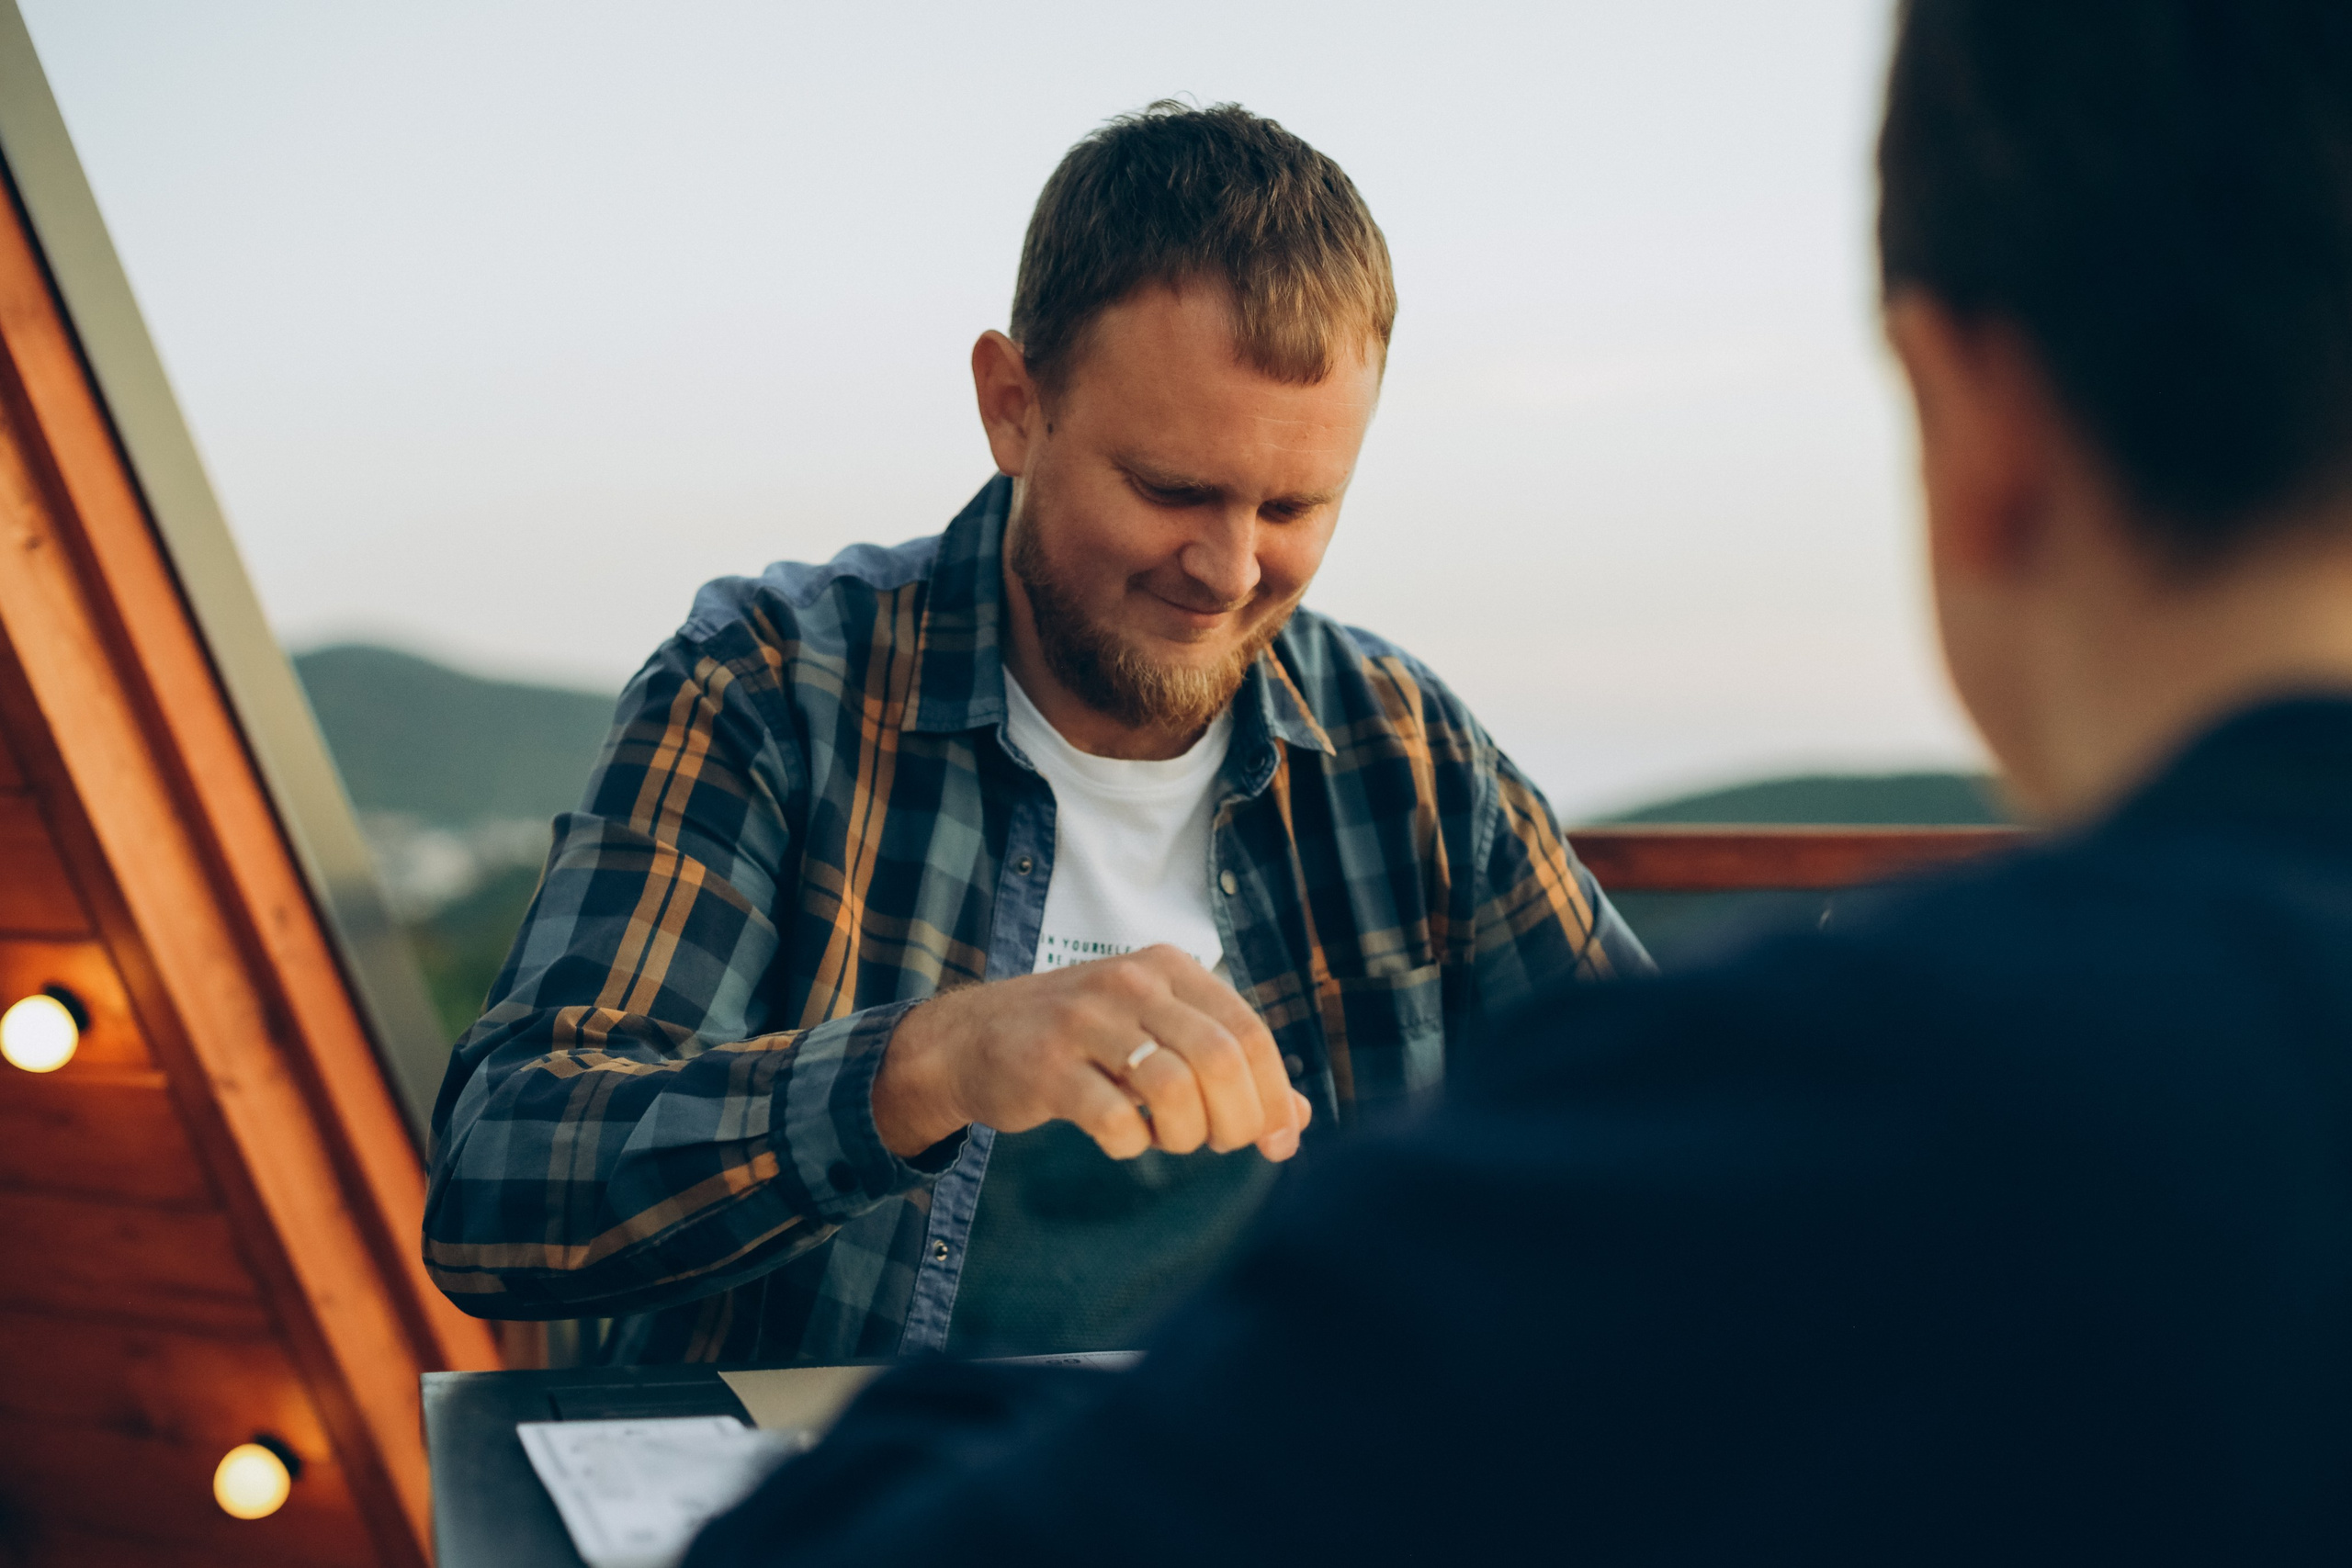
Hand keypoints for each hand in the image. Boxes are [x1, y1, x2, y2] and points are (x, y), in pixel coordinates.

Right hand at [872, 945, 1311, 1162]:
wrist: (970, 1038)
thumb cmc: (1080, 1040)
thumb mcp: (1155, 1031)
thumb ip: (1225, 1067)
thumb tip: (1295, 1121)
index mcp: (1169, 968)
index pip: (1248, 1031)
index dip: (1273, 1093)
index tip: (1276, 1141)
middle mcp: (1132, 983)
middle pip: (1219, 1059)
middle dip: (1237, 1120)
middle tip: (1222, 1146)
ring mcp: (1086, 1021)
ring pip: (1174, 1088)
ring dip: (1187, 1135)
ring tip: (1170, 1140)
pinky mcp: (1047, 1067)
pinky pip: (1116, 1119)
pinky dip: (1133, 1145)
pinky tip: (1123, 1139)